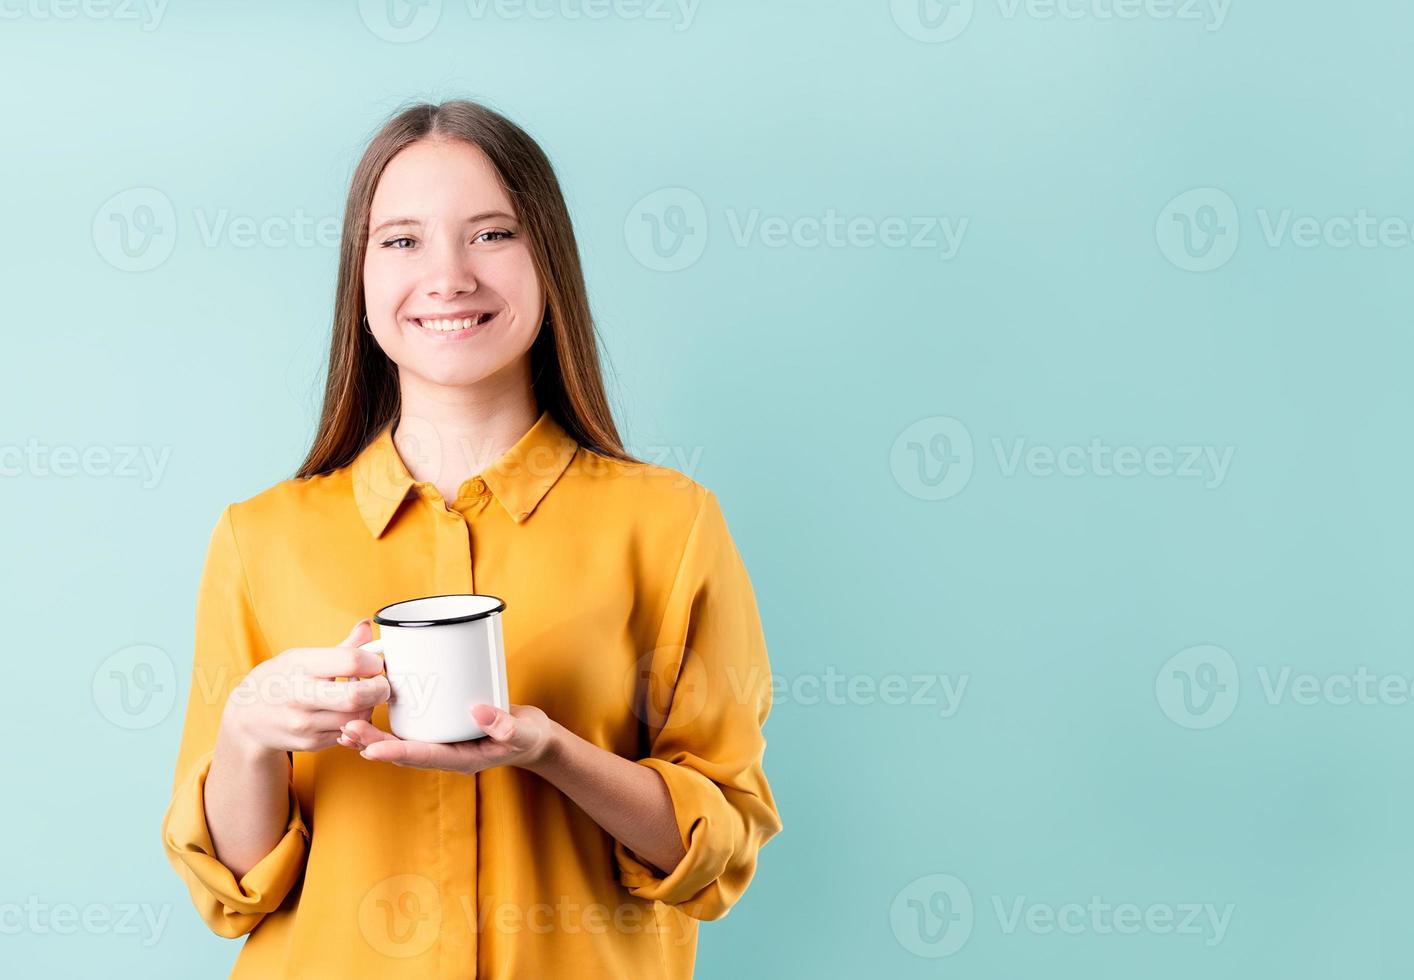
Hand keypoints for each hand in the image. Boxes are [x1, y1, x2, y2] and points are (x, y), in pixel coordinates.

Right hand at [219, 620, 390, 754]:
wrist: (247, 715)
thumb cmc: (282, 679)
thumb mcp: (303, 656)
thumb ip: (342, 647)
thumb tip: (367, 625)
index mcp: (301, 665)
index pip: (352, 661)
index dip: (373, 662)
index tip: (374, 663)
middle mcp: (300, 695)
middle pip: (357, 696)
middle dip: (379, 689)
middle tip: (380, 685)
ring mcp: (304, 723)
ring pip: (358, 718)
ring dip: (370, 708)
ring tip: (362, 698)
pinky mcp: (310, 743)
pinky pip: (348, 734)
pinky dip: (355, 723)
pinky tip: (346, 713)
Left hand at [338, 703, 556, 774]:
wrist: (532, 738)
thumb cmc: (528, 737)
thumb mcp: (523, 732)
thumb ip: (505, 725)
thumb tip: (478, 711)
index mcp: (462, 759)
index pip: (424, 756)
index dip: (395, 751)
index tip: (368, 749)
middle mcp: (446, 753)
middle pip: (403, 751)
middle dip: (373, 743)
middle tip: (346, 731)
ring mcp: (443, 742)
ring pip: (402, 742)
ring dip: (374, 736)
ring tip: (346, 726)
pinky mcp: (442, 727)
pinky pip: (412, 730)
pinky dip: (390, 722)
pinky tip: (373, 708)